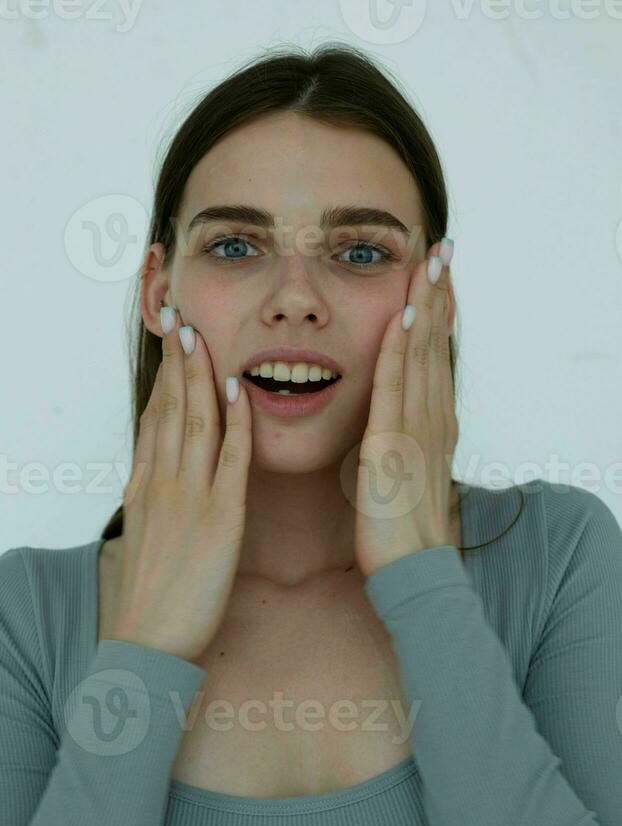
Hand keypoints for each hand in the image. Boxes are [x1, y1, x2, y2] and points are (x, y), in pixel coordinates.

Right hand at [107, 308, 252, 661]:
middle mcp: (163, 482)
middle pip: (171, 410)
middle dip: (177, 363)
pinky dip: (234, 422)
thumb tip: (162, 473)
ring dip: (200, 376)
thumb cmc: (153, 595)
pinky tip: (238, 392)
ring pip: (195, 422)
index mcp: (147, 486)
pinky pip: (229, 459)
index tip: (170, 344)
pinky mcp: (219, 518)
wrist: (148, 640)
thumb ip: (155, 499)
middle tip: (182, 319)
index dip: (164, 378)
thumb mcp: (146, 536)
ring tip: (201, 337)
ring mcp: (189, 497)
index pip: (156, 419)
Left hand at [353, 238, 457, 578]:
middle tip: (442, 248)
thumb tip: (398, 416)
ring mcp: (417, 428)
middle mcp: (432, 417)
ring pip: (422, 354)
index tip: (437, 272)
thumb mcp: (407, 469)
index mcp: (432, 421)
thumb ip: (404, 436)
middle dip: (438, 293)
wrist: (411, 566)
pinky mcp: (393, 443)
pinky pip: (397, 386)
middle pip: (436, 343)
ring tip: (431, 263)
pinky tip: (402, 315)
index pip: (435, 353)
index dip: (438, 311)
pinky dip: (401, 349)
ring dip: (426, 305)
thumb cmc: (401, 524)